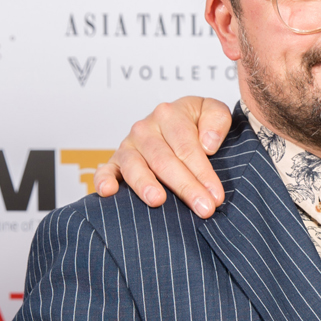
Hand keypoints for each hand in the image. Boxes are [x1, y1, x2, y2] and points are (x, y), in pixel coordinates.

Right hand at [93, 96, 234, 215]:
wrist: (175, 122)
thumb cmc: (196, 122)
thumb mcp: (212, 111)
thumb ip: (217, 119)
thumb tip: (208, 144)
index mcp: (169, 114)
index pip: (187, 147)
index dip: (203, 173)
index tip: (216, 195)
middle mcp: (145, 129)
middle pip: (164, 160)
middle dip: (185, 186)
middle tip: (203, 209)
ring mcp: (128, 146)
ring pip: (135, 166)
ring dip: (146, 184)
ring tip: (158, 201)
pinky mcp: (115, 161)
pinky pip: (105, 170)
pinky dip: (103, 180)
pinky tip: (109, 191)